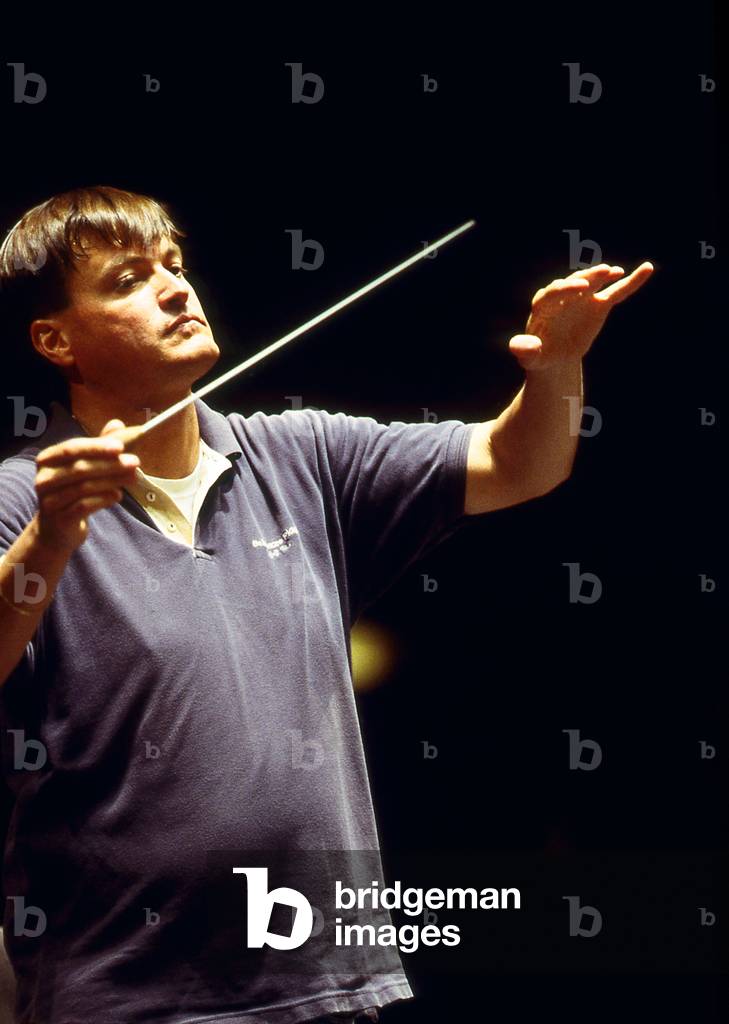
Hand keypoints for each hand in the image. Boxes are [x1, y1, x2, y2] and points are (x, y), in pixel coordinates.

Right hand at [33, 419, 139, 551]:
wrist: (57, 528)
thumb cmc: (72, 492)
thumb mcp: (83, 466)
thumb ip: (99, 446)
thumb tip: (117, 424)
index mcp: (48, 459)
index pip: (72, 448)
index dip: (96, 446)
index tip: (120, 446)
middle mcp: (44, 478)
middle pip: (79, 468)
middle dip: (110, 464)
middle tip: (135, 462)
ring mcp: (49, 500)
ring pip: (84, 487)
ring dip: (113, 481)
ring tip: (133, 478)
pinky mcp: (59, 518)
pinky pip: (84, 506)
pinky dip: (104, 499)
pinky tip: (118, 495)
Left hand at [509, 262, 653, 371]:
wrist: (555, 358)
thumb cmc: (540, 355)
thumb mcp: (530, 356)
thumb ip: (524, 350)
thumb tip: (518, 347)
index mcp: (543, 305)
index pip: (552, 293)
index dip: (563, 289)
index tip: (576, 288)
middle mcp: (563, 296)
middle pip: (572, 283)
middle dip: (583, 279)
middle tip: (594, 278)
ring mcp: (582, 298)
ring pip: (594, 282)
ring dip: (602, 275)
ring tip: (613, 272)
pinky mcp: (598, 304)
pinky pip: (616, 292)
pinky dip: (631, 282)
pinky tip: (647, 268)